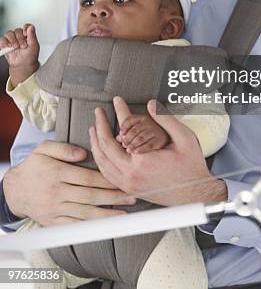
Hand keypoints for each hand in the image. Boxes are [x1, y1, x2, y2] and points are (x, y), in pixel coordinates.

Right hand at [0, 24, 39, 84]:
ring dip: (12, 40)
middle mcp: (19, 36)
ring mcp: (12, 40)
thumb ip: (32, 36)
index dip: (25, 29)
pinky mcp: (5, 44)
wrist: (23, 65)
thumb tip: (31, 27)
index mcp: (28, 35)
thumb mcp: (34, 46)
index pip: (26, 26)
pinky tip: (8, 46)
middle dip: (20, 38)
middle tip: (22, 45)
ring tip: (15, 47)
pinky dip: (3, 43)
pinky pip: (2, 40)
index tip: (26, 35)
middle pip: (17, 30)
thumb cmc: (30, 56)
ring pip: (9, 33)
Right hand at [3, 140, 136, 224]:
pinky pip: (74, 225)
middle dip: (113, 196)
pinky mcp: (53, 222)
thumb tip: (83, 153)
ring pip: (85, 213)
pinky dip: (91, 227)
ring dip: (107, 214)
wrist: (14, 190)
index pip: (88, 177)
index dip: (107, 178)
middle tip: (132, 195)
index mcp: (57, 173)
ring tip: (125, 212)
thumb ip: (64, 148)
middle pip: (90, 196)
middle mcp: (56, 193)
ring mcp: (55, 210)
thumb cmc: (33, 166)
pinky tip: (104, 226)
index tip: (123, 177)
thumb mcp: (44, 148)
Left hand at [90, 98, 226, 205]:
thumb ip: (166, 120)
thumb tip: (151, 105)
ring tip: (94, 129)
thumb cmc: (191, 169)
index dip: (120, 111)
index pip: (123, 129)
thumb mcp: (184, 138)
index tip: (117, 101)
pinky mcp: (129, 189)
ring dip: (95, 143)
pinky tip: (101, 151)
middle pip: (104, 147)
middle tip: (99, 112)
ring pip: (102, 162)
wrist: (194, 195)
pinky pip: (106, 174)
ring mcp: (128, 184)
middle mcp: (131, 174)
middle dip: (100, 126)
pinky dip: (100, 159)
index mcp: (142, 161)